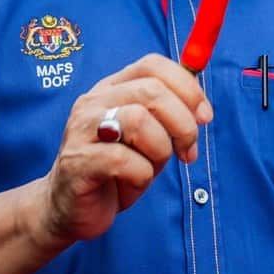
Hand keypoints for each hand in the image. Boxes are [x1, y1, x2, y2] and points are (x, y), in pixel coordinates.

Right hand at [36, 54, 211, 244]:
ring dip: (161, 150)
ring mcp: (82, 130)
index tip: (204, 116)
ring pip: (139, 121)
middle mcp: (94, 102)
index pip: (153, 65)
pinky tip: (132, 183)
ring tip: (153, 168)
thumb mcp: (147, 139)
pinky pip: (125, 161)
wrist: (69, 208)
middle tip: (187, 151)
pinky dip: (142, 177)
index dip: (187, 87)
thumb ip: (168, 118)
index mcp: (112, 89)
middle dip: (183, 124)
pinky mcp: (79, 162)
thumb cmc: (114, 172)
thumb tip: (202, 110)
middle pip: (152, 91)